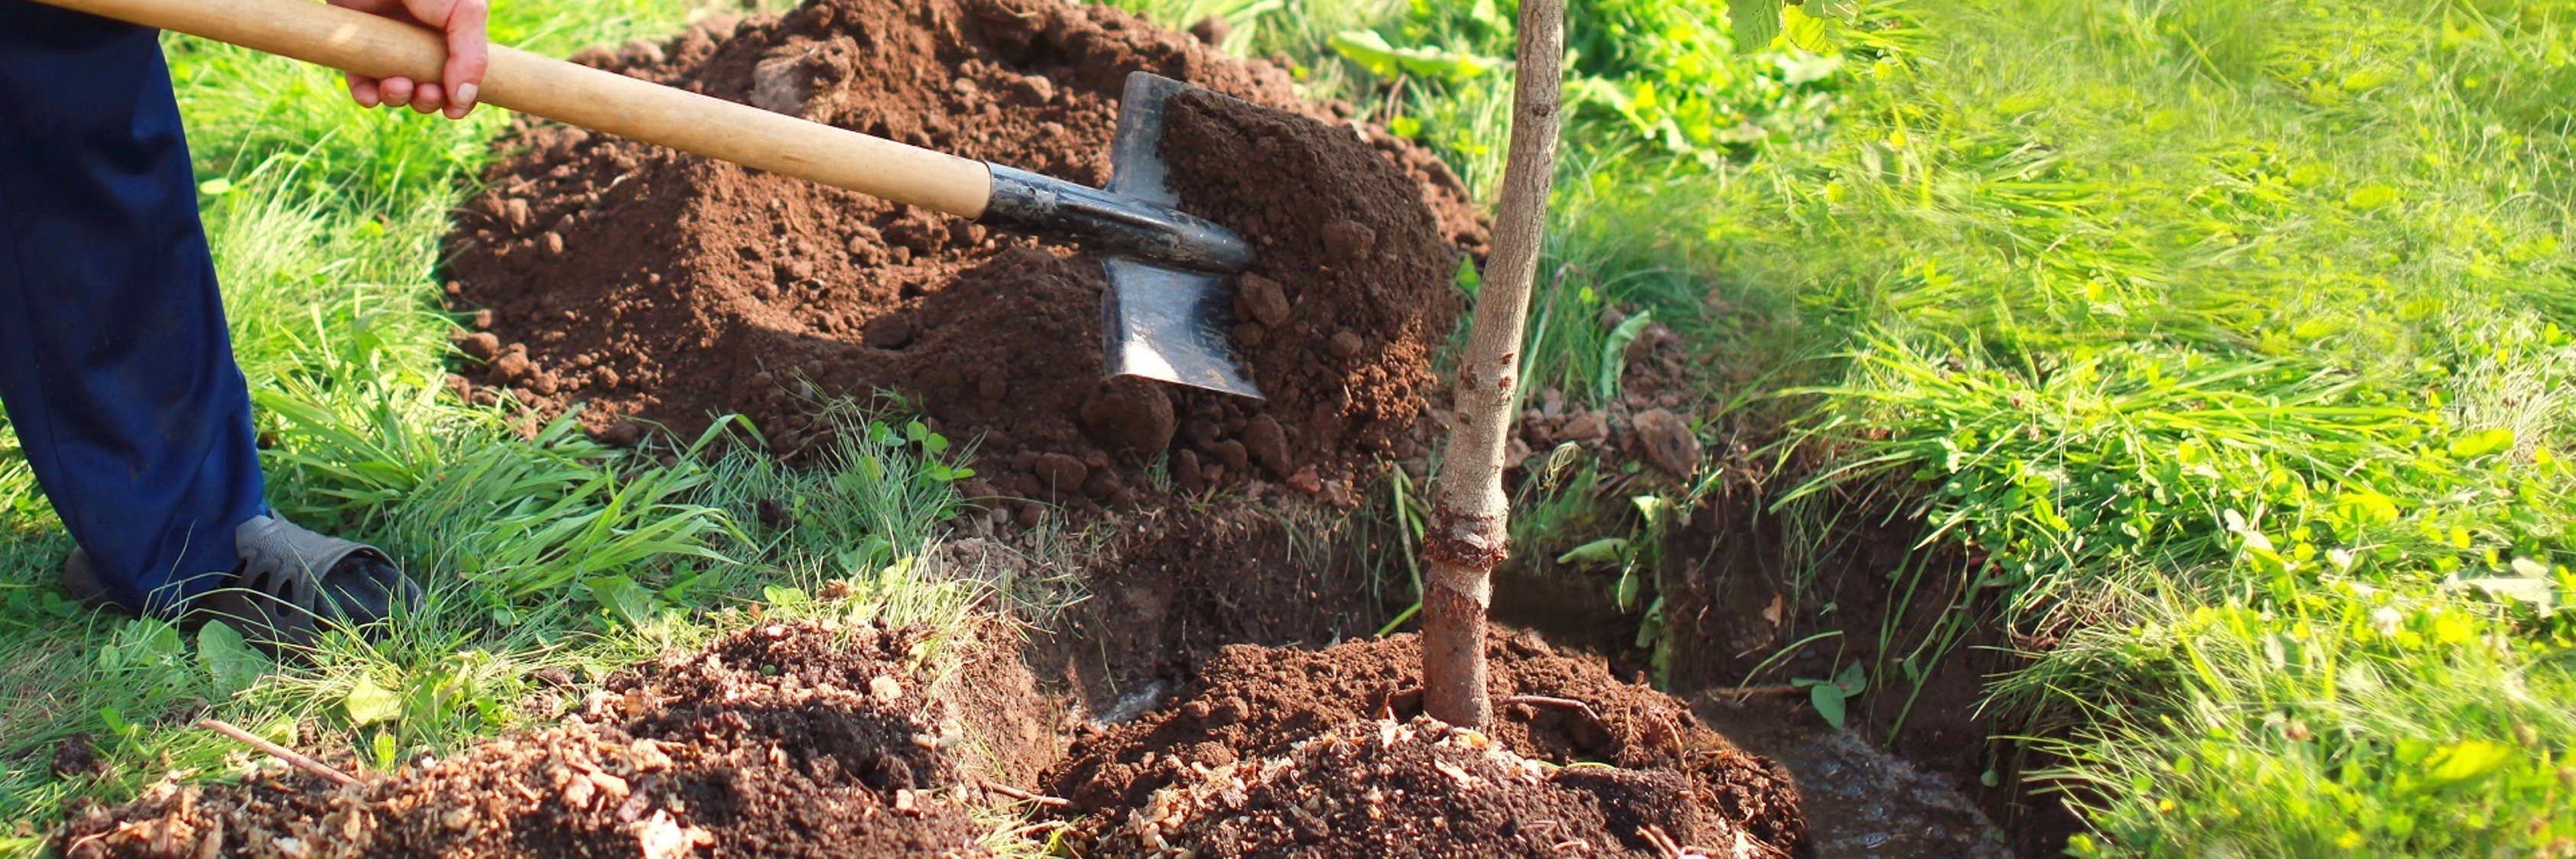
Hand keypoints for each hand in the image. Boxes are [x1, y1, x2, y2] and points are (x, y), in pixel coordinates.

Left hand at [328, 0, 488, 118]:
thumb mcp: (466, 13)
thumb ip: (473, 57)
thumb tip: (462, 102)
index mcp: (450, 41)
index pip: (461, 83)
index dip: (460, 102)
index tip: (455, 109)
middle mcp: (420, 48)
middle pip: (429, 94)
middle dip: (428, 102)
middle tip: (425, 92)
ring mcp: (388, 49)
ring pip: (396, 93)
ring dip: (399, 99)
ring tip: (397, 85)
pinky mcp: (356, 48)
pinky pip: (361, 86)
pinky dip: (368, 96)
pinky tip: (372, 91)